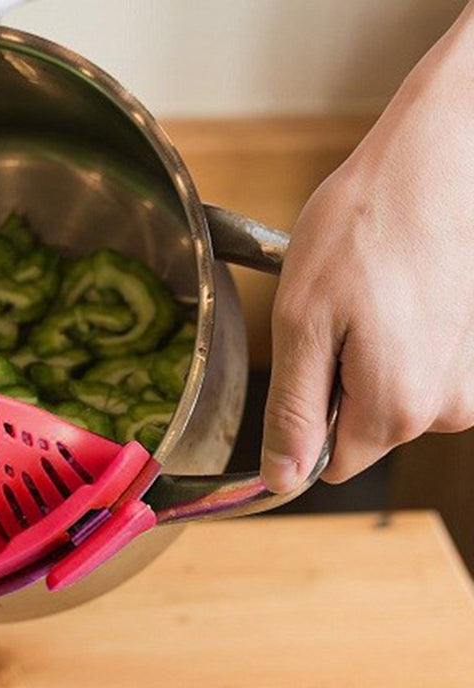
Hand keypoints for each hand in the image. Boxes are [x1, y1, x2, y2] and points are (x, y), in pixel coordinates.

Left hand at [261, 7, 473, 491]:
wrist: (441, 158)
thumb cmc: (365, 228)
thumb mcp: (302, 324)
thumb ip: (294, 412)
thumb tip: (284, 478)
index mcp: (396, 411)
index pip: (331, 465)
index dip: (307, 422)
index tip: (310, 364)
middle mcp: (448, 410)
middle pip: (366, 433)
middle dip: (342, 386)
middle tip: (342, 318)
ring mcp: (473, 381)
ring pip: (396, 401)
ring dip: (375, 360)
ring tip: (377, 299)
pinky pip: (426, 371)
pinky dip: (408, 340)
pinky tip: (406, 294)